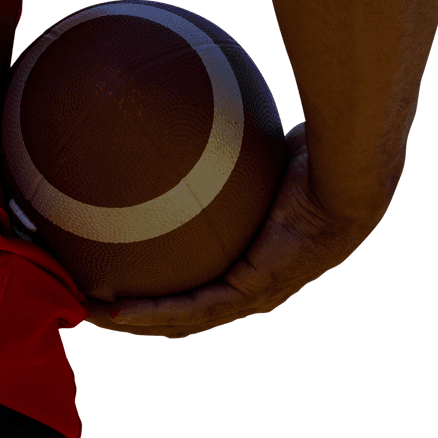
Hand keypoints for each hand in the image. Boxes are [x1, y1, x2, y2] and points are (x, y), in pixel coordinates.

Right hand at [84, 121, 384, 338]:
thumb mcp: (256, 156)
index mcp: (255, 265)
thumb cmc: (311, 159)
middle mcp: (254, 291)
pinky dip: (152, 312)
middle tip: (95, 309)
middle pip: (185, 318)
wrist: (343, 178)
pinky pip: (193, 309)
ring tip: (94, 319)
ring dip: (136, 325)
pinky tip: (117, 310)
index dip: (163, 296)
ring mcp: (253, 297)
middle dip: (139, 320)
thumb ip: (223, 150)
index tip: (124, 285)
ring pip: (182, 323)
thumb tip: (190, 112)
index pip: (202, 291)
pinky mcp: (250, 292)